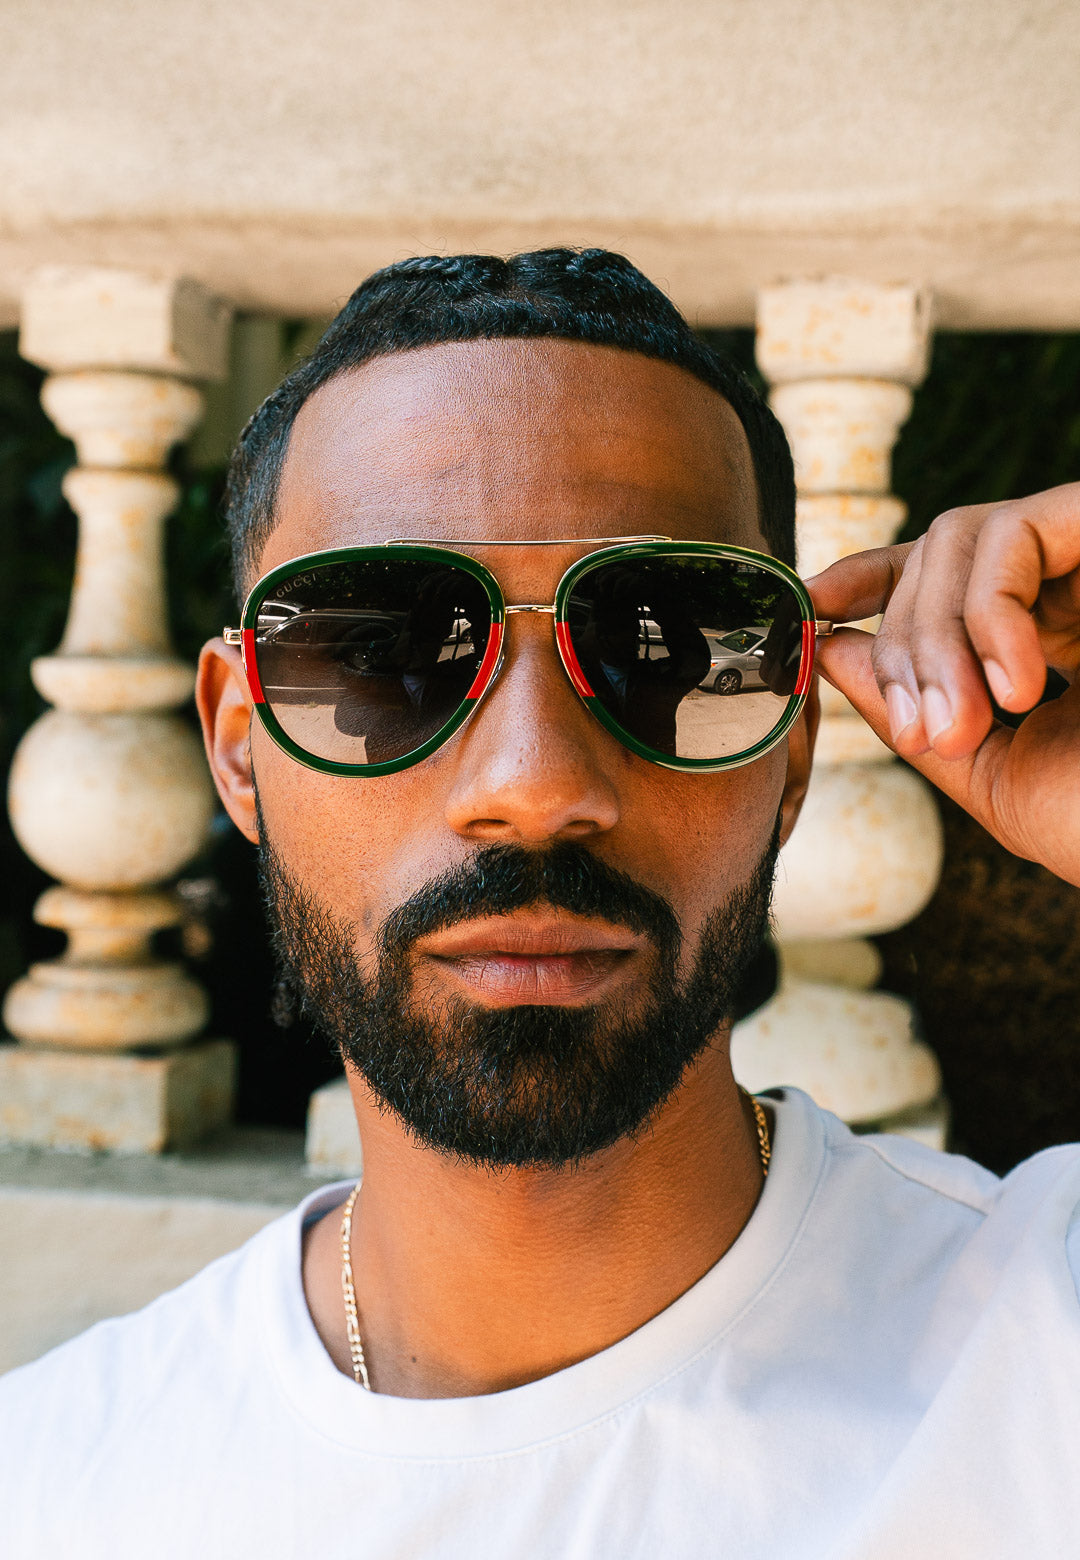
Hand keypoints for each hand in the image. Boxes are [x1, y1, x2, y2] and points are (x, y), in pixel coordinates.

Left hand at [807, 482, 1079, 886]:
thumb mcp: (990, 771)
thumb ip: (908, 712)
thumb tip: (828, 651)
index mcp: (1047, 631)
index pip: (947, 577)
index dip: (874, 574)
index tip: (813, 601)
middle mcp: (1073, 581)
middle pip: (937, 554)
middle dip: (901, 641)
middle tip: (923, 729)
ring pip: (965, 535)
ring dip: (935, 634)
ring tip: (965, 722)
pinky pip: (1015, 533)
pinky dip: (990, 613)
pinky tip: (1016, 683)